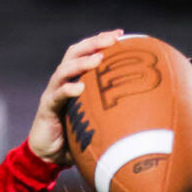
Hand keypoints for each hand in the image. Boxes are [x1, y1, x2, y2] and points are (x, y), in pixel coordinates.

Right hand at [27, 29, 123, 163]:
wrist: (47, 156)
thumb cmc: (75, 138)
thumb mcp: (95, 121)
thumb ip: (111, 113)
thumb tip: (144, 114)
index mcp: (74, 79)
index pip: (85, 52)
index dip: (100, 41)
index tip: (120, 34)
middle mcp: (62, 82)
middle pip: (75, 53)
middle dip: (93, 44)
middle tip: (111, 40)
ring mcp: (53, 93)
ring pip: (65, 70)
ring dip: (82, 63)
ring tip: (98, 59)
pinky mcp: (46, 109)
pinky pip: (57, 95)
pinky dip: (68, 89)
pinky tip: (80, 88)